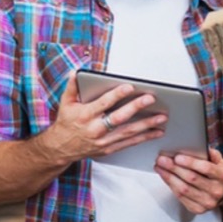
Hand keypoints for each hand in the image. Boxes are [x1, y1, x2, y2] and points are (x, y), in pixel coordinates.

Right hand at [41, 73, 165, 162]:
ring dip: (146, 125)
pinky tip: (156, 132)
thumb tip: (76, 72)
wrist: (61, 148)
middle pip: (119, 118)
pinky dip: (144, 138)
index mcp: (85, 115)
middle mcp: (95, 129)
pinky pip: (129, 143)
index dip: (117, 95)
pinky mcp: (109, 149)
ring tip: (161, 118)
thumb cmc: (66, 123)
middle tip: (150, 99)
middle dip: (136, 108)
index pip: (103, 103)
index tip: (130, 87)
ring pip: (128, 132)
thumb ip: (72, 87)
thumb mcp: (65, 103)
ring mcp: (103, 141)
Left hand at [155, 148, 222, 214]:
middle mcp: (216, 191)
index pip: (206, 168)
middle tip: (162, 160)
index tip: (177, 157)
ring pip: (184, 189)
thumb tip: (198, 146)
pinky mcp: (198, 209)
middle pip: (191, 179)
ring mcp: (207, 202)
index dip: (190, 163)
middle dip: (174, 168)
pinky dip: (171, 186)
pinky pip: (180, 197)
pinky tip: (165, 177)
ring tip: (159, 167)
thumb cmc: (216, 173)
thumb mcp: (219, 161)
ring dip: (169, 177)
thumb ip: (211, 154)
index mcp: (222, 176)